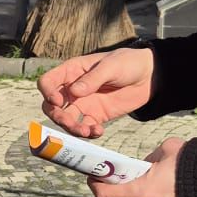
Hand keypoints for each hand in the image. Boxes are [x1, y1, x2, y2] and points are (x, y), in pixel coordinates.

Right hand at [39, 47, 155, 137]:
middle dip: (57, 117)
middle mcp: (73, 89)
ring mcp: (84, 104)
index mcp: (72, 72)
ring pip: (67, 120)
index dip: (47, 93)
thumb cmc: (127, 63)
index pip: (48, 82)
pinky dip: (88, 133)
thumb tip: (75, 91)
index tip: (57, 101)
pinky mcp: (96, 116)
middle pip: (52, 106)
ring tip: (87, 131)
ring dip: (72, 128)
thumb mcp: (111, 66)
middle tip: (69, 123)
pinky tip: (98, 132)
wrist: (149, 76)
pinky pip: (85, 128)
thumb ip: (93, 79)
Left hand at [91, 137, 184, 196]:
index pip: (106, 195)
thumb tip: (145, 165)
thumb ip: (150, 158)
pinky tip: (171, 189)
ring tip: (152, 180)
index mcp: (143, 191)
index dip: (96, 186)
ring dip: (143, 195)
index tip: (93, 177)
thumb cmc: (195, 161)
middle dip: (123, 188)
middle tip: (124, 174)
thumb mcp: (167, 150)